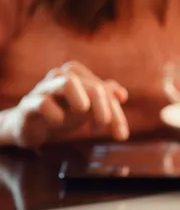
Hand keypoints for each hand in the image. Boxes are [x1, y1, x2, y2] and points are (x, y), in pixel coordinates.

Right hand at [7, 62, 128, 148]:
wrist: (27, 125)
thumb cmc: (61, 112)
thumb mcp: (87, 107)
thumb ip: (106, 98)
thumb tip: (122, 95)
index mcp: (78, 74)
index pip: (105, 89)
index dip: (116, 112)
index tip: (121, 135)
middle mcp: (62, 76)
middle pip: (93, 86)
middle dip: (105, 110)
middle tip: (102, 129)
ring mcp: (44, 88)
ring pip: (68, 82)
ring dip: (82, 101)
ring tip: (82, 116)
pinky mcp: (29, 104)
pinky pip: (44, 103)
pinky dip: (56, 115)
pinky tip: (59, 122)